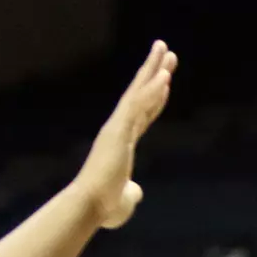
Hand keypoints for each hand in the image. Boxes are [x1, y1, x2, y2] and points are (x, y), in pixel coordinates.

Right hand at [72, 40, 177, 229]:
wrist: (89, 206)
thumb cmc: (103, 207)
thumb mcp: (125, 200)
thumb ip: (132, 193)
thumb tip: (135, 193)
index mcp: (122, 143)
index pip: (143, 114)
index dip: (155, 96)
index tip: (165, 79)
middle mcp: (119, 130)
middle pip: (141, 94)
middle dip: (154, 71)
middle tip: (166, 50)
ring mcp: (118, 128)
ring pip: (139, 93)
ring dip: (154, 70)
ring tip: (166, 50)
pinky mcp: (118, 131)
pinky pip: (138, 106)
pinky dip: (152, 92)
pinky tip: (164, 77)